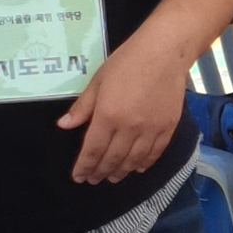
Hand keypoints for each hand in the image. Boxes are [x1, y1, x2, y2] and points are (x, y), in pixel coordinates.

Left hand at [59, 33, 193, 184]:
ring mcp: (150, 130)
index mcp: (107, 115)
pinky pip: (154, 154)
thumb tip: (64, 126)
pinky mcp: (167, 128)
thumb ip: (82, 107)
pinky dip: (144, 164)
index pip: (92, 150)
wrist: (164, 52)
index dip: (84, 166)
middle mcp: (128, 128)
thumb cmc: (127, 61)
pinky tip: (137, 168)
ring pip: (133, 161)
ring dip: (121, 172)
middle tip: (93, 180)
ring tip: (112, 178)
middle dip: (100, 172)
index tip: (79, 177)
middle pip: (112, 159)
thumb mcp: (98, 81)